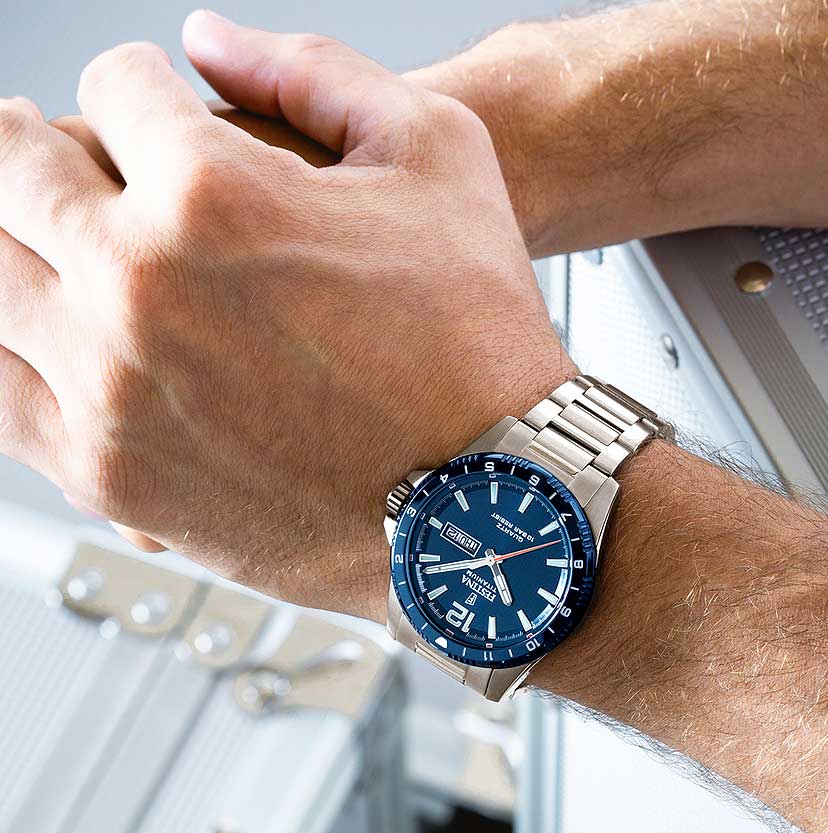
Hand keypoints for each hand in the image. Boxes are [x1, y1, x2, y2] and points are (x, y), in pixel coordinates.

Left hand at [0, 12, 575, 618]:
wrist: (487, 501)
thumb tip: (210, 39)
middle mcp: (139, 289)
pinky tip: (53, 335)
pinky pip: (1, 388)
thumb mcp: (438, 156)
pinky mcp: (109, 475)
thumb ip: (314, 69)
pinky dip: (15, 346)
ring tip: (58, 245)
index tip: (155, 110)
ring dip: (17, 243)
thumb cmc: (478, 347)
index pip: (113, 87)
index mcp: (214, 194)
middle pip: (13, 169)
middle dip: (37, 147)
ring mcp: (112, 390)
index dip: (142, 87)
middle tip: (50, 152)